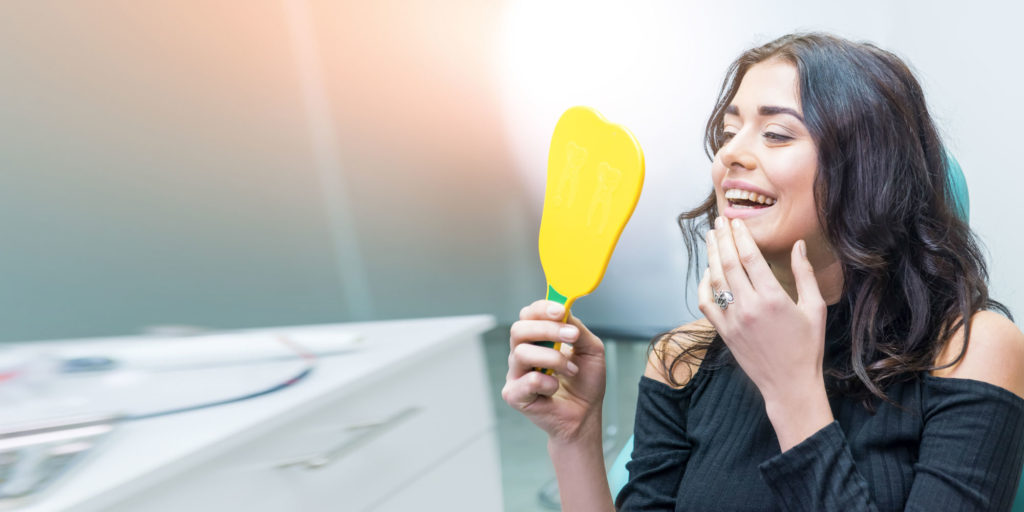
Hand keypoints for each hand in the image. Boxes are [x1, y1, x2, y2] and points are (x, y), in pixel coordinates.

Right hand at [502, 300, 605, 443]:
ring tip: (572, 370)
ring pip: (522, 353)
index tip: (561, 310)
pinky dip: (548, 384)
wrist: (585, 415)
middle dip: (547, 329)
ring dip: (553, 359)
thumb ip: (577, 329)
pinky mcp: (514, 395)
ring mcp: (516, 374)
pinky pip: (528, 381)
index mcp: (537, 339)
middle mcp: (522, 353)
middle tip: (571, 335)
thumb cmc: (585, 383)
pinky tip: (556, 389)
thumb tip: (565, 311)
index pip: (528, 315)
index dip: (542, 309)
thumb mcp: (591, 349)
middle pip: (519, 329)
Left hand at [699, 217, 828, 420]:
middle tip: (719, 222)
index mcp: (773, 298)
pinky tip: (707, 272)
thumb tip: (798, 245)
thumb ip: (804, 274)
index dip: (741, 236)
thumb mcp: (814, 308)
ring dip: (712, 256)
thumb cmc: (807, 347)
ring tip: (711, 238)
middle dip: (723, 239)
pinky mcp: (724, 332)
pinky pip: (707, 303)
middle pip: (729, 263)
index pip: (750, 258)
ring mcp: (733, 320)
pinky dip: (704, 285)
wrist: (790, 384)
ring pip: (715, 280)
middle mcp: (749, 306)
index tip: (736, 222)